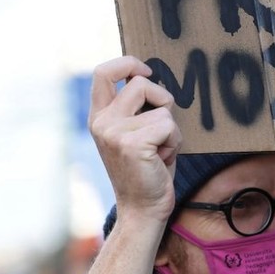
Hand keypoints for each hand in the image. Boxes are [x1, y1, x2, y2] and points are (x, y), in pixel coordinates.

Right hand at [89, 56, 181, 229]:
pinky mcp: (132, 144)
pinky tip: (161, 159)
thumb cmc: (146, 170)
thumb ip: (136, 108)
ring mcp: (114, 133)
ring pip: (162, 108)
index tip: (146, 72)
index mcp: (99, 117)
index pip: (102, 73)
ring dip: (171, 129)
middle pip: (140, 84)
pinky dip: (174, 142)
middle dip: (162, 100)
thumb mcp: (134, 133)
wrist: (142, 210)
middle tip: (161, 129)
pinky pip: (169, 126)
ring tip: (159, 151)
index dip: (127, 63)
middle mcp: (102, 122)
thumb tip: (149, 77)